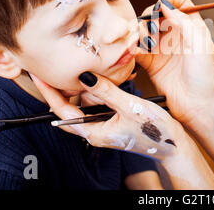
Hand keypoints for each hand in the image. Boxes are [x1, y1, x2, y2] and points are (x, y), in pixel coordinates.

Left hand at [31, 71, 182, 160]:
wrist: (174, 145)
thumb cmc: (155, 131)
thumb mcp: (129, 107)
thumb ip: (106, 91)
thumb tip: (84, 76)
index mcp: (94, 132)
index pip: (62, 112)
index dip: (49, 92)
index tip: (39, 76)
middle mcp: (96, 130)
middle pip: (72, 107)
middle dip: (67, 88)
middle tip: (61, 67)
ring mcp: (105, 126)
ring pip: (87, 104)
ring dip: (88, 88)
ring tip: (92, 70)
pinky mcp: (114, 121)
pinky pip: (100, 104)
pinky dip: (101, 92)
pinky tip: (108, 81)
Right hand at [136, 0, 213, 129]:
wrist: (197, 105)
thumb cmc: (205, 76)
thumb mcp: (199, 43)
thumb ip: (184, 21)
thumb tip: (165, 4)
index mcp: (191, 28)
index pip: (179, 3)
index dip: (169, 1)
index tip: (161, 8)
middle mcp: (176, 36)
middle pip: (156, 15)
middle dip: (150, 18)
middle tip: (152, 30)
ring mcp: (162, 49)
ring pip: (144, 30)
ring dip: (140, 32)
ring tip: (144, 43)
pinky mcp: (151, 63)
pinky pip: (137, 50)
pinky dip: (133, 48)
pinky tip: (135, 51)